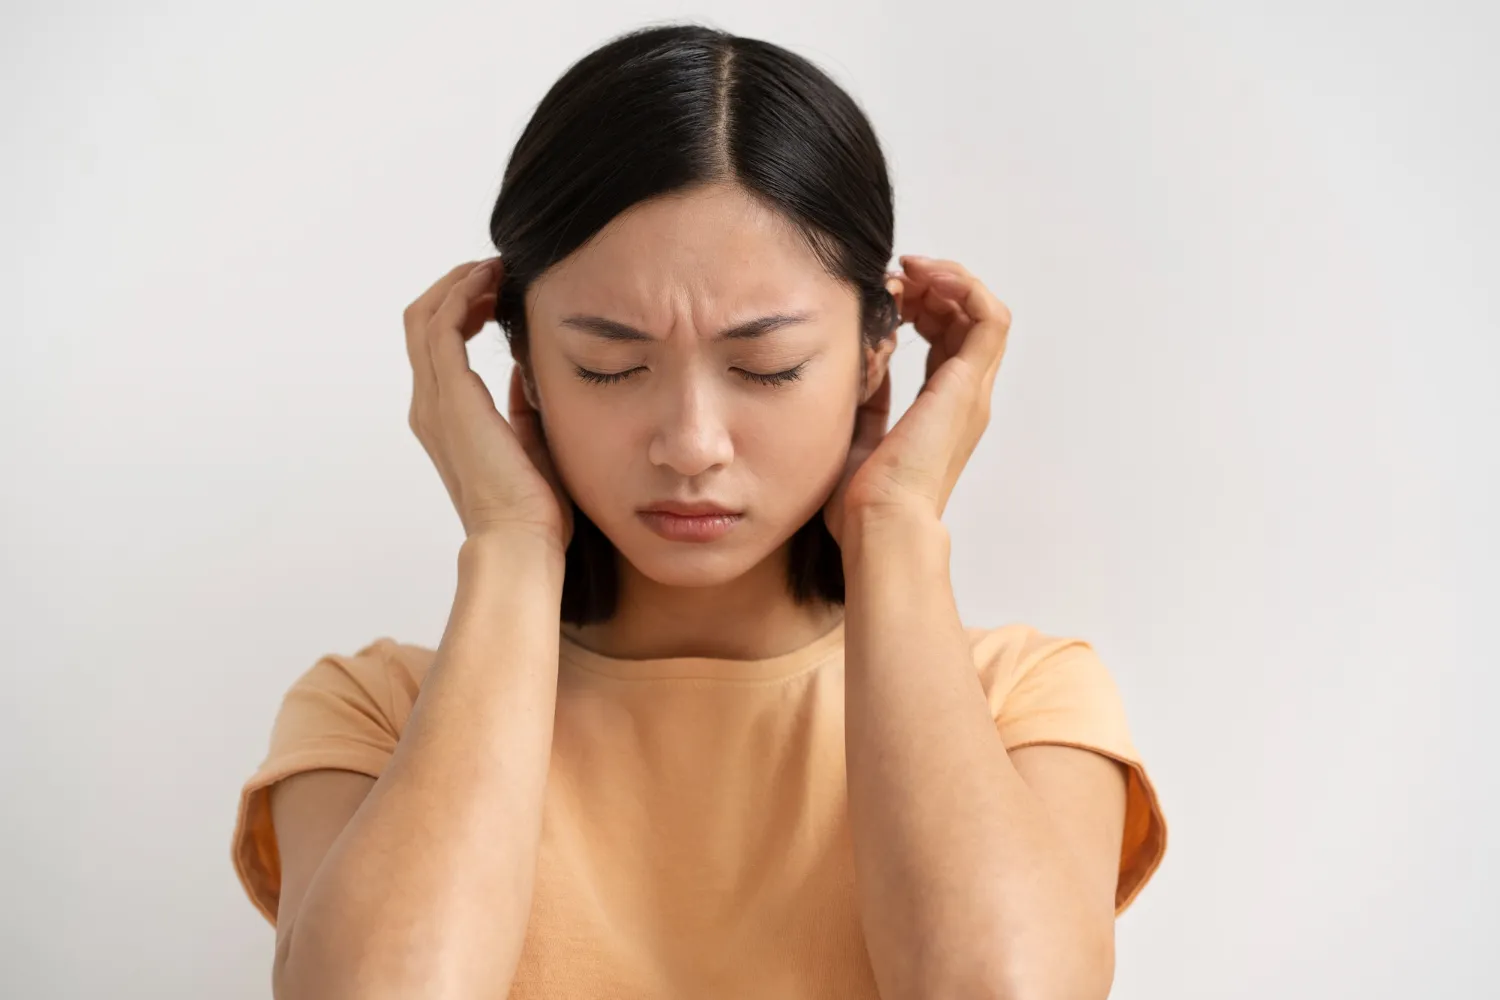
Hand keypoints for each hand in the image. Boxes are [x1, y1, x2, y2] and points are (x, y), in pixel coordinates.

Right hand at [404, 257, 573, 548]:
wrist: (521, 539)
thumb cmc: (532, 508)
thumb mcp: (530, 445)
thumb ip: (521, 407)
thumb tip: (527, 372)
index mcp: (445, 421)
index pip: (436, 348)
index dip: (460, 310)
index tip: (495, 294)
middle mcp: (430, 407)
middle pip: (421, 323)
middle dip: (455, 288)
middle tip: (493, 272)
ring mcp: (435, 402)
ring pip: (426, 317)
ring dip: (459, 284)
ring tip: (495, 270)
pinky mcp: (451, 397)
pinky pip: (443, 327)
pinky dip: (463, 295)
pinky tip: (492, 285)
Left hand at [822, 255, 1011, 545]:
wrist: (879, 525)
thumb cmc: (862, 502)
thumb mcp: (854, 433)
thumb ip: (865, 397)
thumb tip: (861, 360)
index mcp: (939, 411)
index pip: (944, 341)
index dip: (918, 307)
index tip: (882, 295)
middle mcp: (962, 398)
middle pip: (964, 321)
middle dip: (930, 287)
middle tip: (893, 278)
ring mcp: (969, 391)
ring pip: (981, 312)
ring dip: (947, 281)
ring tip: (909, 271)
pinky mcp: (967, 385)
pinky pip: (989, 318)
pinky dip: (964, 287)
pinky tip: (925, 279)